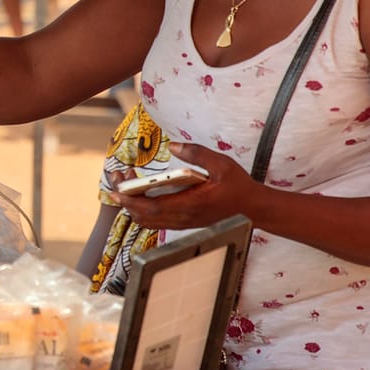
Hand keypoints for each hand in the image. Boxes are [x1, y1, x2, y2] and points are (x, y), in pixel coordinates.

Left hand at [114, 143, 262, 232]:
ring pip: (148, 221)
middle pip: (143, 215)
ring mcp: (183, 222)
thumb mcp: (221, 164)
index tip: (116, 188)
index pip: (152, 207)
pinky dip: (142, 211)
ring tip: (125, 185)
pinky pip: (156, 222)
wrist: (254, 209)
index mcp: (191, 204)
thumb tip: (173, 146)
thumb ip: (196, 154)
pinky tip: (140, 195)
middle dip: (124, 198)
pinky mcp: (185, 222)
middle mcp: (184, 217)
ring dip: (132, 205)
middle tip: (116, 179)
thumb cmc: (238, 186)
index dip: (130, 199)